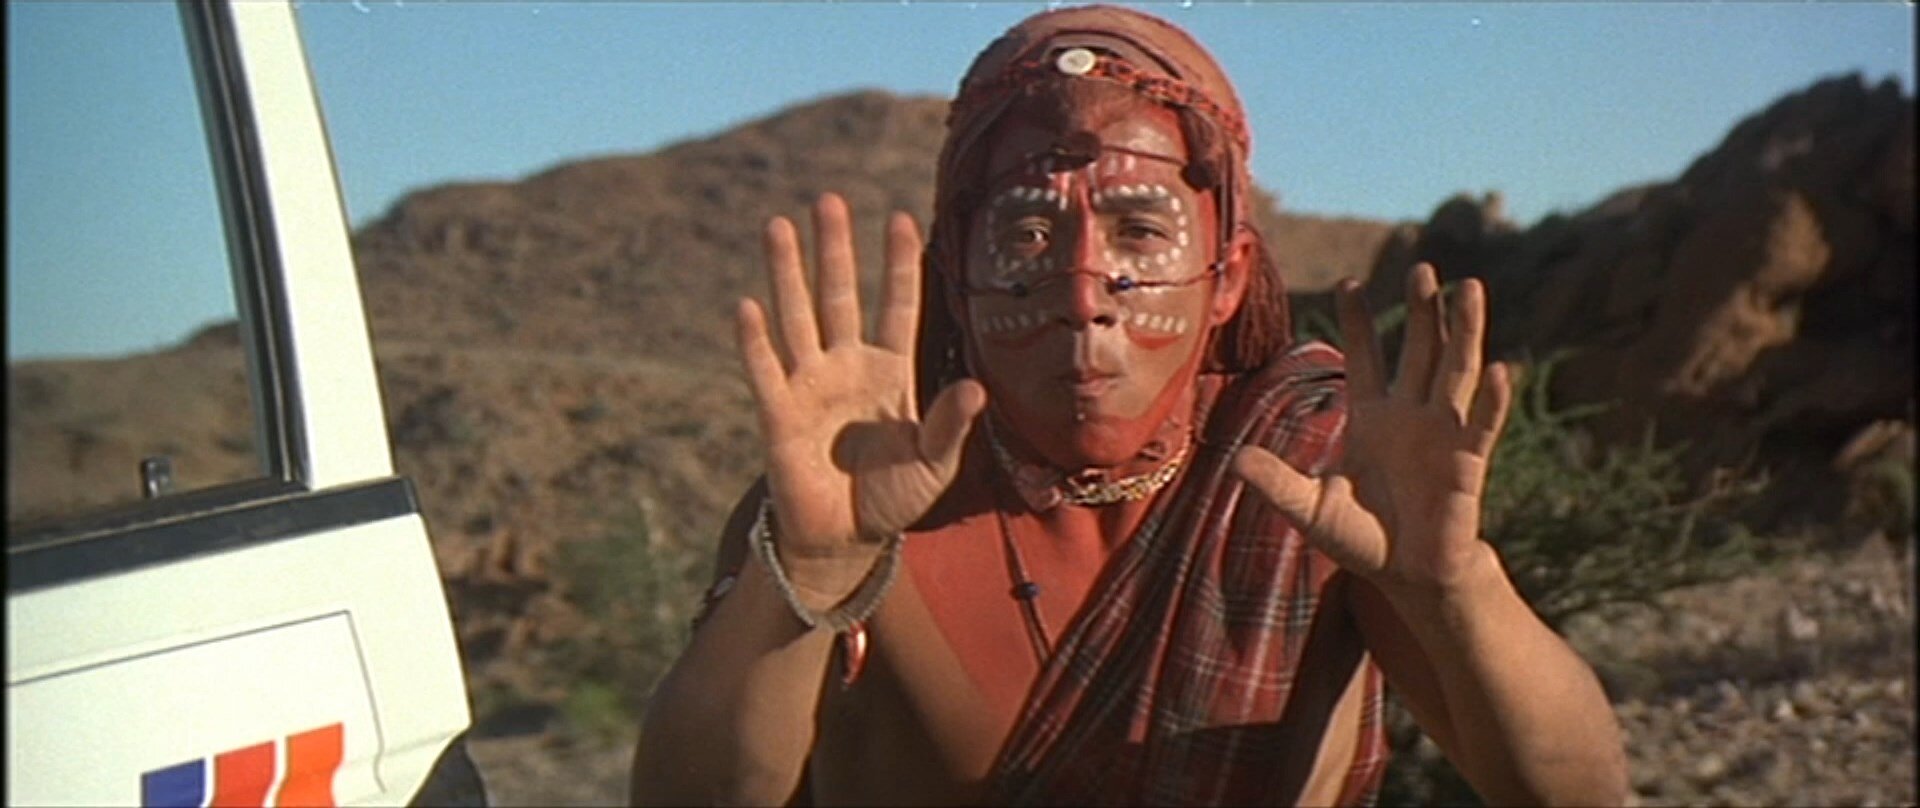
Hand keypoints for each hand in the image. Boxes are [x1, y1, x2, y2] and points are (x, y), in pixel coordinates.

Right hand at [736, 194, 986, 603]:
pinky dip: (755, 341)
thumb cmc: (892, 498)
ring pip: (798, 317)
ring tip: (778, 225)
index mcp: (890, 371)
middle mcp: (847, 367)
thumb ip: (949, 424)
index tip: (901, 217)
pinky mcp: (777, 414)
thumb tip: (975, 387)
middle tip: (829, 199)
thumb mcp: (933, 464)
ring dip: (787, 272)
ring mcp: (810, 385)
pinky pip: (764, 370)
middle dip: (835, 249)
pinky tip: (747, 305)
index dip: (899, 264)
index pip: (897, 306)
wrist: (844, 541)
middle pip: (840, 296)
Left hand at [1231, 263, 1512, 594]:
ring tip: (1469, 287)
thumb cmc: (1360, 538)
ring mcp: (1442, 434)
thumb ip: (1276, 483)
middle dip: (1421, 310)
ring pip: (1455, 370)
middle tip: (1423, 267)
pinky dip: (1493, 400)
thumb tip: (1234, 461)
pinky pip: (1481, 425)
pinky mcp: (1467, 463)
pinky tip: (1502, 370)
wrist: (1405, 575)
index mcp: (1371, 418)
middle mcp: (1410, 415)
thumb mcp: (1308, 508)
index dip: (1359, 322)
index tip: (1349, 283)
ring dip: (1464, 330)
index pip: (1365, 357)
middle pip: (1418, 349)